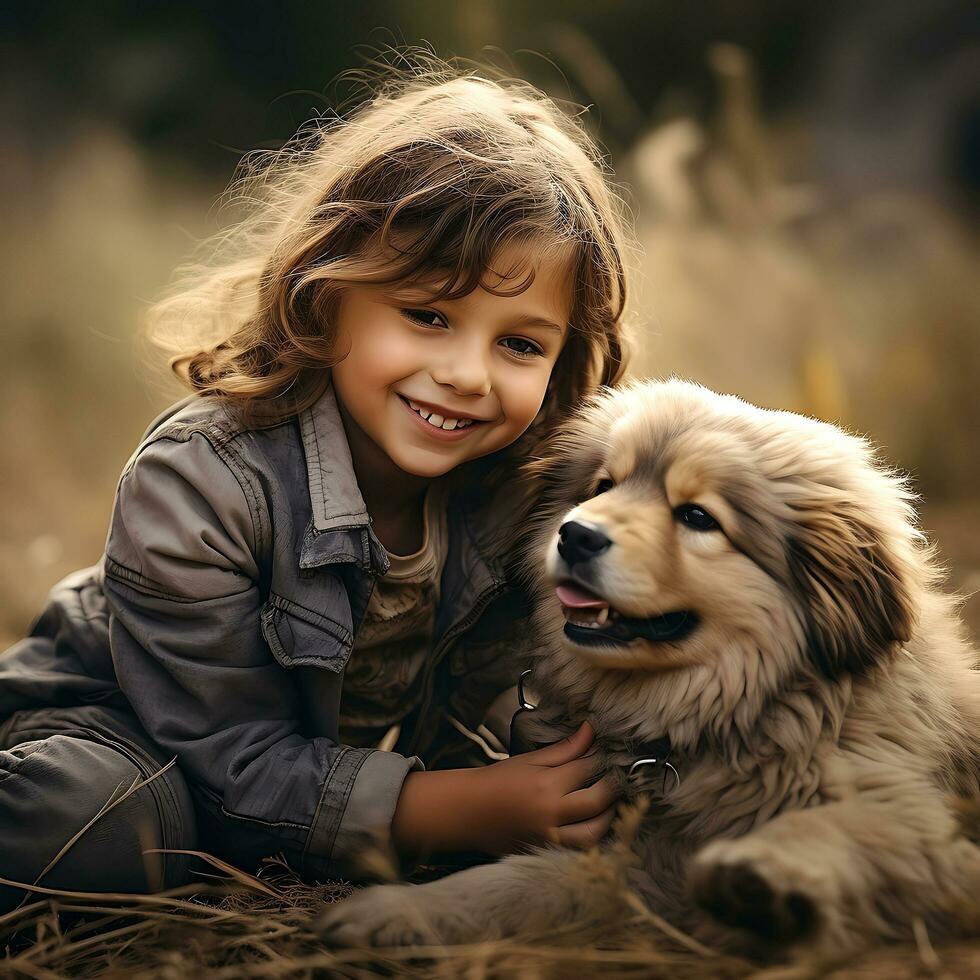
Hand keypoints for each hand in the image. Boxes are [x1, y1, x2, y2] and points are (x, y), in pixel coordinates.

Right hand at [391, 720, 619, 857]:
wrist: (469, 811)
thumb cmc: (498, 781)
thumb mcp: (530, 760)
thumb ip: (564, 749)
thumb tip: (591, 730)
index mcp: (545, 785)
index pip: (586, 769)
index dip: (601, 758)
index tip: (608, 753)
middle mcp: (550, 814)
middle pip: (597, 801)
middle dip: (612, 787)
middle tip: (615, 777)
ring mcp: (550, 839)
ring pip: (594, 833)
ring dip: (607, 817)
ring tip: (607, 802)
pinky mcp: (547, 854)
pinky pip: (580, 850)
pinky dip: (592, 837)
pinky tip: (592, 822)